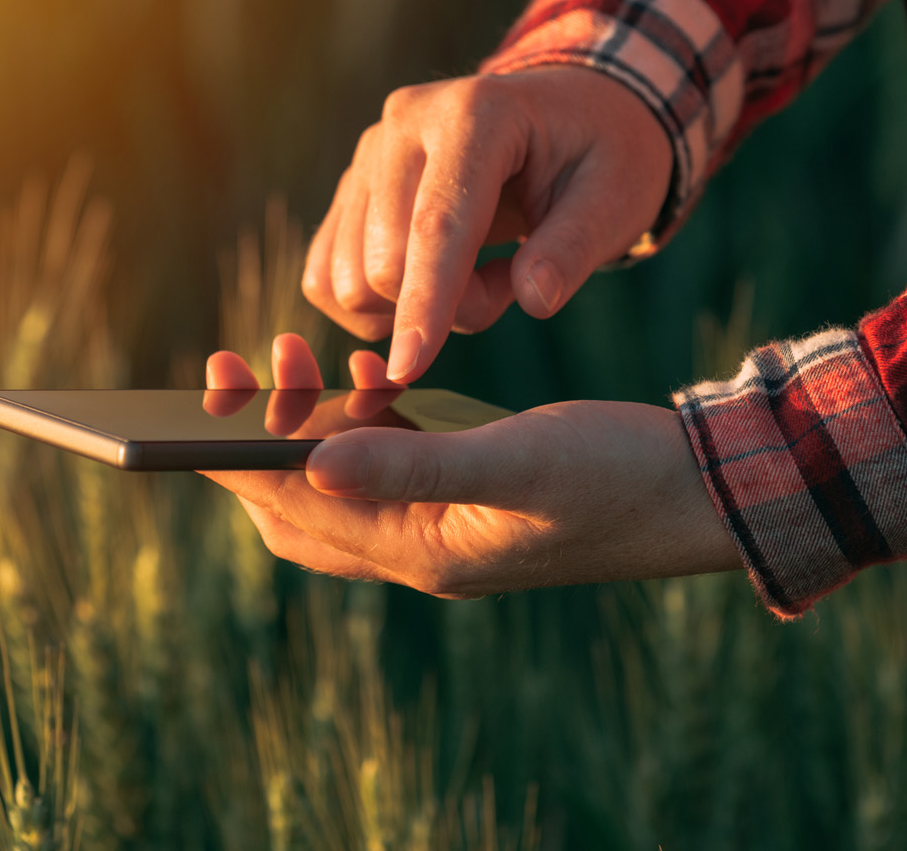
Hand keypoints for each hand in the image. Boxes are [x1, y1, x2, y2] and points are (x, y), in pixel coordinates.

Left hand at [201, 334, 738, 597]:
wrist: (698, 493)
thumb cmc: (618, 476)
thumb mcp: (519, 461)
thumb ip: (416, 463)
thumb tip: (307, 463)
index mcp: (421, 550)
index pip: (296, 509)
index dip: (238, 456)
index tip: (208, 393)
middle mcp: (419, 546)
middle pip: (297, 509)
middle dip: (254, 443)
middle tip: (243, 370)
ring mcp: (441, 524)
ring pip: (337, 484)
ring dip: (305, 427)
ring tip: (298, 357)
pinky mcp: (464, 494)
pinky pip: (384, 464)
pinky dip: (360, 422)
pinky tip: (371, 372)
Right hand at [303, 66, 671, 382]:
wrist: (569, 116)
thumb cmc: (600, 157)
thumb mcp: (617, 199)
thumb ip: (575, 250)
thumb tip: (533, 300)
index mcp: (475, 113)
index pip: (437, 225)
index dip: (424, 303)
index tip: (408, 371)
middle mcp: (405, 121)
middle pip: (385, 262)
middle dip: (449, 308)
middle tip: (518, 277)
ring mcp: (369, 152)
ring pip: (350, 278)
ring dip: (418, 306)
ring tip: (484, 267)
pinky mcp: (352, 186)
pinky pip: (328, 276)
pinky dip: (378, 307)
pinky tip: (437, 280)